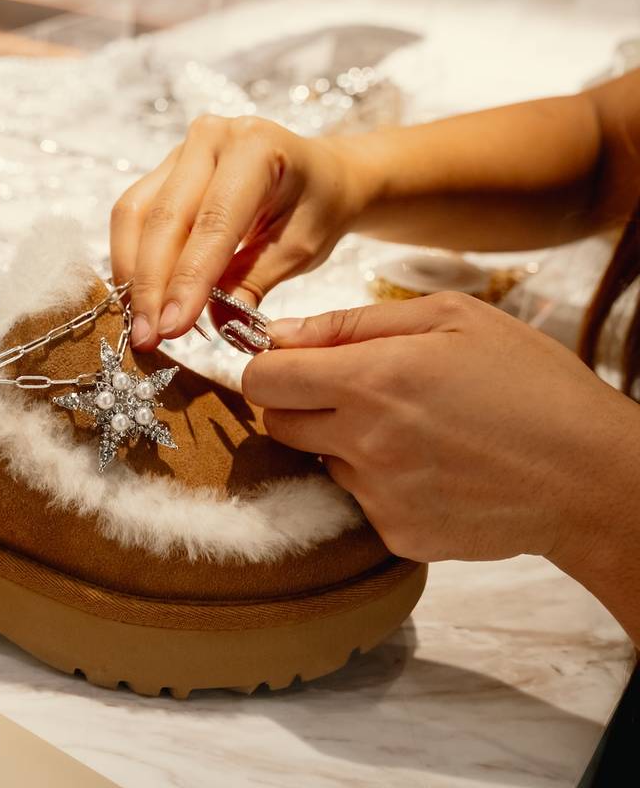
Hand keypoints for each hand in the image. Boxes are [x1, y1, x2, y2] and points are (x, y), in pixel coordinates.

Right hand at [110, 115, 372, 349]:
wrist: (319, 175)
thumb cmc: (317, 208)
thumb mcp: (299, 250)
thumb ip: (254, 283)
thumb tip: (215, 325)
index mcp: (256, 148)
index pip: (213, 223)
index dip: (188, 279)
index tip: (172, 328)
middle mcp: (211, 137)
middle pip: (164, 217)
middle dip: (151, 284)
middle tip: (147, 337)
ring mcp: (181, 150)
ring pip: (136, 214)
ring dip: (133, 275)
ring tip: (140, 324)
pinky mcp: (162, 169)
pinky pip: (134, 214)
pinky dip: (132, 260)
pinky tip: (139, 298)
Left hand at [241, 292, 639, 567]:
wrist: (590, 475)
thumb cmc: (529, 383)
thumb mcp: (452, 319)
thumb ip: (352, 323)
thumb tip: (279, 332)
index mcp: (371, 380)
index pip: (262, 379)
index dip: (269, 367)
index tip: (291, 364)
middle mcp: (363, 442)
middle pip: (276, 424)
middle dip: (298, 405)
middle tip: (355, 394)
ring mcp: (377, 495)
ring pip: (321, 462)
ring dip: (346, 445)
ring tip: (415, 432)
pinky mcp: (396, 534)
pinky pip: (359, 501)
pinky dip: (382, 485)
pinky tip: (432, 469)